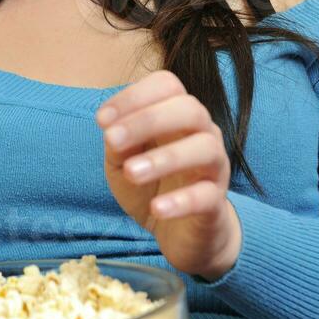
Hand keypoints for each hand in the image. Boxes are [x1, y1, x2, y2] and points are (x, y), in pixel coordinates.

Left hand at [96, 71, 241, 279]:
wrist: (180, 233)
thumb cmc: (150, 185)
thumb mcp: (122, 162)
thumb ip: (118, 143)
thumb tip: (111, 129)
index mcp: (177, 116)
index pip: (167, 85)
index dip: (134, 96)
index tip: (101, 119)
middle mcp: (202, 133)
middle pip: (190, 108)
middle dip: (147, 120)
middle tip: (112, 140)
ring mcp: (214, 167)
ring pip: (204, 148)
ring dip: (164, 158)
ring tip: (131, 172)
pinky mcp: (217, 203)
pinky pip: (207, 196)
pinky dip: (182, 201)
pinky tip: (156, 208)